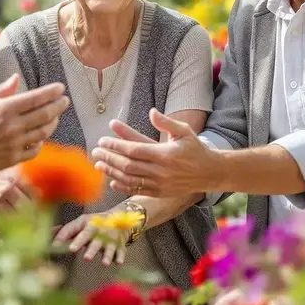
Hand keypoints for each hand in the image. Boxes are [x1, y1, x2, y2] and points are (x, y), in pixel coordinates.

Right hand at [0, 75, 67, 179]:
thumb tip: (16, 78)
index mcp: (3, 109)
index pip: (36, 98)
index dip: (51, 92)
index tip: (60, 88)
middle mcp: (12, 126)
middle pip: (45, 114)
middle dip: (59, 105)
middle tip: (64, 101)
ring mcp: (14, 144)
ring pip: (44, 132)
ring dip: (53, 122)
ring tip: (55, 116)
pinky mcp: (13, 159)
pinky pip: (35, 150)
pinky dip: (41, 142)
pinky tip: (40, 136)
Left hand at [53, 210, 133, 265]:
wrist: (119, 219)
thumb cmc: (94, 224)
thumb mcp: (81, 223)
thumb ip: (66, 232)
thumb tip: (50, 240)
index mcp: (88, 224)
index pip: (77, 230)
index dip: (70, 238)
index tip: (63, 247)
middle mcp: (99, 230)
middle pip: (92, 237)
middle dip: (88, 246)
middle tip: (82, 255)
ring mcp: (110, 237)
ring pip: (108, 246)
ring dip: (106, 254)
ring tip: (103, 263)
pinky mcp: (120, 245)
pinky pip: (120, 251)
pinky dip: (119, 257)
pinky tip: (117, 262)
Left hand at [91, 109, 216, 196]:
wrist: (209, 173)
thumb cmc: (194, 148)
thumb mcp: (184, 131)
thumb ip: (166, 122)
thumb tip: (151, 111)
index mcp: (165, 154)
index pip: (134, 150)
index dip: (116, 145)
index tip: (103, 140)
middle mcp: (161, 171)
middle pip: (127, 165)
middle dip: (109, 157)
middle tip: (96, 151)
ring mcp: (159, 184)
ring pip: (129, 179)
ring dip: (112, 172)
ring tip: (99, 164)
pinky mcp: (159, 193)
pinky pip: (137, 190)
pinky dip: (123, 186)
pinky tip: (112, 180)